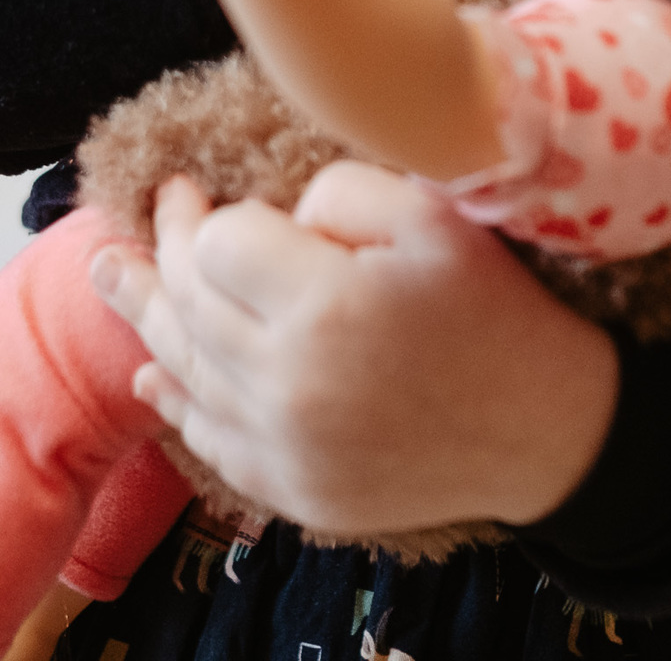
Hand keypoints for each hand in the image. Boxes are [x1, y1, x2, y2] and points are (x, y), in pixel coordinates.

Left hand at [91, 169, 618, 536]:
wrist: (548, 429)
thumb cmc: (498, 310)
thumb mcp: (439, 216)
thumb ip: (346, 190)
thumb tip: (281, 212)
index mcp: (326, 308)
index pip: (217, 246)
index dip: (203, 212)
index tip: (194, 187)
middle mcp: (290, 386)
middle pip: (189, 306)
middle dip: (162, 250)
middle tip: (157, 211)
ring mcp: (286, 449)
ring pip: (187, 371)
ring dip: (148, 317)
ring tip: (114, 275)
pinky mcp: (296, 491)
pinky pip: (212, 442)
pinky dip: (177, 403)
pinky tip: (155, 377)